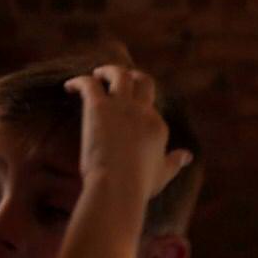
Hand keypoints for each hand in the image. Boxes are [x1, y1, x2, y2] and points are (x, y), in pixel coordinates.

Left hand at [65, 64, 192, 203]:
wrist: (118, 186)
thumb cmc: (138, 186)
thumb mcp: (162, 174)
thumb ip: (174, 162)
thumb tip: (188, 155)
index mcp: (157, 127)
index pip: (150, 109)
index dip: (139, 107)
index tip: (127, 110)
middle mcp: (143, 111)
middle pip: (142, 81)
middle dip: (132, 76)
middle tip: (119, 77)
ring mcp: (121, 106)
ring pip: (119, 74)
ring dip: (108, 71)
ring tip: (96, 74)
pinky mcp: (99, 107)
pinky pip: (89, 84)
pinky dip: (79, 82)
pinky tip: (69, 87)